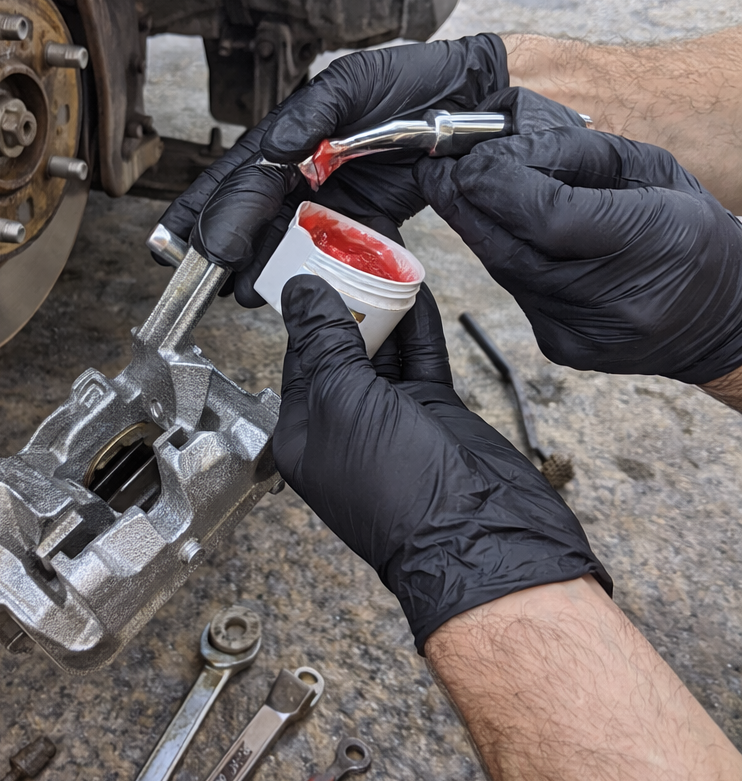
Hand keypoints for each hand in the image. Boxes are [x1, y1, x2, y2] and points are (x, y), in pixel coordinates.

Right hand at [159, 34, 510, 302]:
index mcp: (291, 138)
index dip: (215, 212)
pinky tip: (300, 291)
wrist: (469, 103)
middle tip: (209, 280)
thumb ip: (314, 112)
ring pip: (286, 239)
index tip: (203, 245)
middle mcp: (303, 173)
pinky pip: (336, 252)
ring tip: (244, 292)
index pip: (240, 178)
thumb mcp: (354, 82)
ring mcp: (333, 200)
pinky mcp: (367, 221)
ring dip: (262, 267)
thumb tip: (277, 145)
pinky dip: (316, 274)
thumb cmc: (410, 81)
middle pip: (253, 216)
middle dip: (226, 249)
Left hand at [274, 276, 609, 650]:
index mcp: (303, 433)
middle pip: (340, 345)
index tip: (314, 256)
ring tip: (386, 253)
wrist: (482, 536)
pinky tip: (416, 288)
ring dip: (384, 303)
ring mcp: (392, 418)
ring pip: (383, 347)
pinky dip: (419, 323)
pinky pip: (421, 357)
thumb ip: (324, 341)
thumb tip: (302, 292)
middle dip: (348, 295)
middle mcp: (344, 425)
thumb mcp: (344, 401)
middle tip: (354, 244)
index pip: (297, 353)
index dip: (307, 303)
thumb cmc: (400, 489)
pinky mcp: (435, 413)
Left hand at [415, 129, 741, 384]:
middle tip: (436, 171)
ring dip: (478, 228)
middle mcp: (613, 299)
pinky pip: (516, 293)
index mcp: (650, 243)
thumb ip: (576, 154)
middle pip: (510, 247)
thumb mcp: (652, 170)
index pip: (547, 216)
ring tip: (462, 192)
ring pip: (504, 271)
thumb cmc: (690, 232)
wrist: (720, 318)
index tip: (469, 157)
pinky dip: (504, 259)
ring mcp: (584, 332)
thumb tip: (500, 146)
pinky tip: (507, 234)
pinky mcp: (562, 348)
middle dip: (464, 203)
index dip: (496, 183)